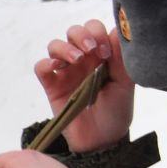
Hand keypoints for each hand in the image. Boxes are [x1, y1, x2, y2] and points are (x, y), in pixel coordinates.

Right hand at [36, 20, 136, 151]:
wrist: (103, 139)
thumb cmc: (116, 110)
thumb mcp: (125, 82)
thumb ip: (122, 58)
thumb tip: (117, 31)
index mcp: (101, 55)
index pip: (95, 29)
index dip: (99, 33)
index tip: (107, 52)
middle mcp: (82, 60)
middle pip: (74, 31)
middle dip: (83, 35)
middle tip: (93, 51)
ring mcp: (65, 72)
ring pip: (55, 45)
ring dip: (66, 47)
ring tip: (78, 60)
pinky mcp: (51, 86)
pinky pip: (40, 67)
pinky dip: (46, 63)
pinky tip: (57, 67)